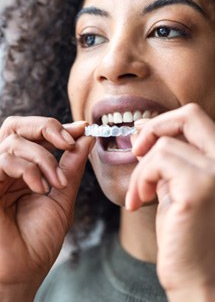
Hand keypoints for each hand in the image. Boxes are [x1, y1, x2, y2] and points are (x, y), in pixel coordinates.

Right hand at [0, 117, 93, 299]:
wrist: (24, 270)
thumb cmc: (40, 238)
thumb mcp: (63, 196)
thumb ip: (71, 166)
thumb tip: (86, 137)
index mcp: (24, 169)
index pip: (34, 134)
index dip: (57, 127)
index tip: (82, 129)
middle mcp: (7, 168)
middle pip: (18, 126)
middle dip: (47, 128)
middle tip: (68, 142)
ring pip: (14, 141)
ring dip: (43, 158)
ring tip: (55, 183)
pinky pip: (3, 160)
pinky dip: (27, 169)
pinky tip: (39, 188)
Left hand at [126, 104, 214, 299]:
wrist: (197, 274)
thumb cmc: (184, 231)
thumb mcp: (174, 186)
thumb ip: (164, 159)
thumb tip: (140, 133)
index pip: (195, 118)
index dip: (165, 121)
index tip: (142, 136)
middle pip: (189, 115)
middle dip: (154, 127)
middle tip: (136, 150)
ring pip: (163, 146)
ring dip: (141, 170)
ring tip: (139, 194)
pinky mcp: (199, 188)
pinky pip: (157, 162)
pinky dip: (141, 179)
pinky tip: (138, 201)